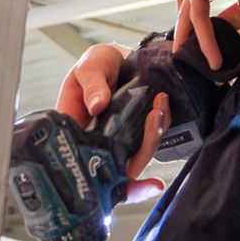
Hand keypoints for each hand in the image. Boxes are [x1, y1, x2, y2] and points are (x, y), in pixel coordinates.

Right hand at [53, 43, 167, 202]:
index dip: (104, 184)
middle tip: (152, 119)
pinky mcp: (137, 132)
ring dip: (153, 136)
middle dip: (142, 151)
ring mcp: (119, 140)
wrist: (117, 56)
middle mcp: (98, 143)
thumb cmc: (96, 64)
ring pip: (139, 155)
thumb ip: (92, 84)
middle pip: (120, 167)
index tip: (128, 182)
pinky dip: (160, 126)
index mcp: (76, 133)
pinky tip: (163, 106)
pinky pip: (150, 139)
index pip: (85, 166)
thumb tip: (97, 105)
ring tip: (159, 106)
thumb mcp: (88, 67)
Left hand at [173, 0, 239, 70]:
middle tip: (184, 50)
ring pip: (191, 7)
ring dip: (192, 36)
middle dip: (185, 25)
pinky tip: (211, 53)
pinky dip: (203, 35)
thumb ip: (230, 17)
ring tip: (195, 59)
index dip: (195, 17)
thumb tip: (217, 30)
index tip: (196, 39)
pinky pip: (197, 12)